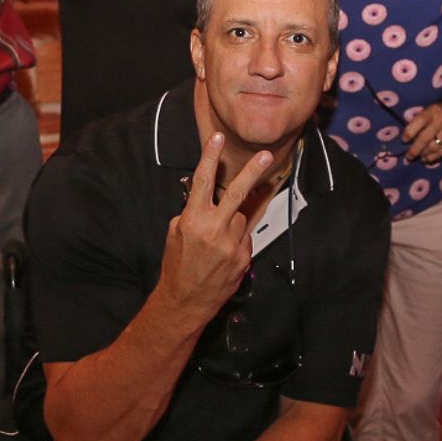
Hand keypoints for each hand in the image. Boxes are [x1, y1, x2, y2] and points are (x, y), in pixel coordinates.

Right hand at [157, 133, 271, 318]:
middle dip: (252, 172)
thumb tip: (205, 197)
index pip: (202, 181)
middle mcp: (215, 230)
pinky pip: (244, 236)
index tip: (217, 139)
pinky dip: (236, 239)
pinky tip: (223, 253)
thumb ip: (192, 212)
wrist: (187, 301)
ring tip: (216, 242)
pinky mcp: (244, 256)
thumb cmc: (177, 266)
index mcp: (193, 220)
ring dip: (232, 221)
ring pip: (240, 217)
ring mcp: (232, 244)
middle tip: (266, 155)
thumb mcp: (175, 233)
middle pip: (237, 193)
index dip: (210, 157)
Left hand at [402, 91, 441, 163]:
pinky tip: (428, 158)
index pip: (418, 122)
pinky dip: (433, 157)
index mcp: (432, 111)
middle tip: (409, 156)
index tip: (404, 140)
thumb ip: (419, 121)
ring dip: (424, 154)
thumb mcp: (430, 110)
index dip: (409, 133)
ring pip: (434, 147)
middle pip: (425, 138)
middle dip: (414, 149)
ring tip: (419, 157)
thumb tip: (407, 137)